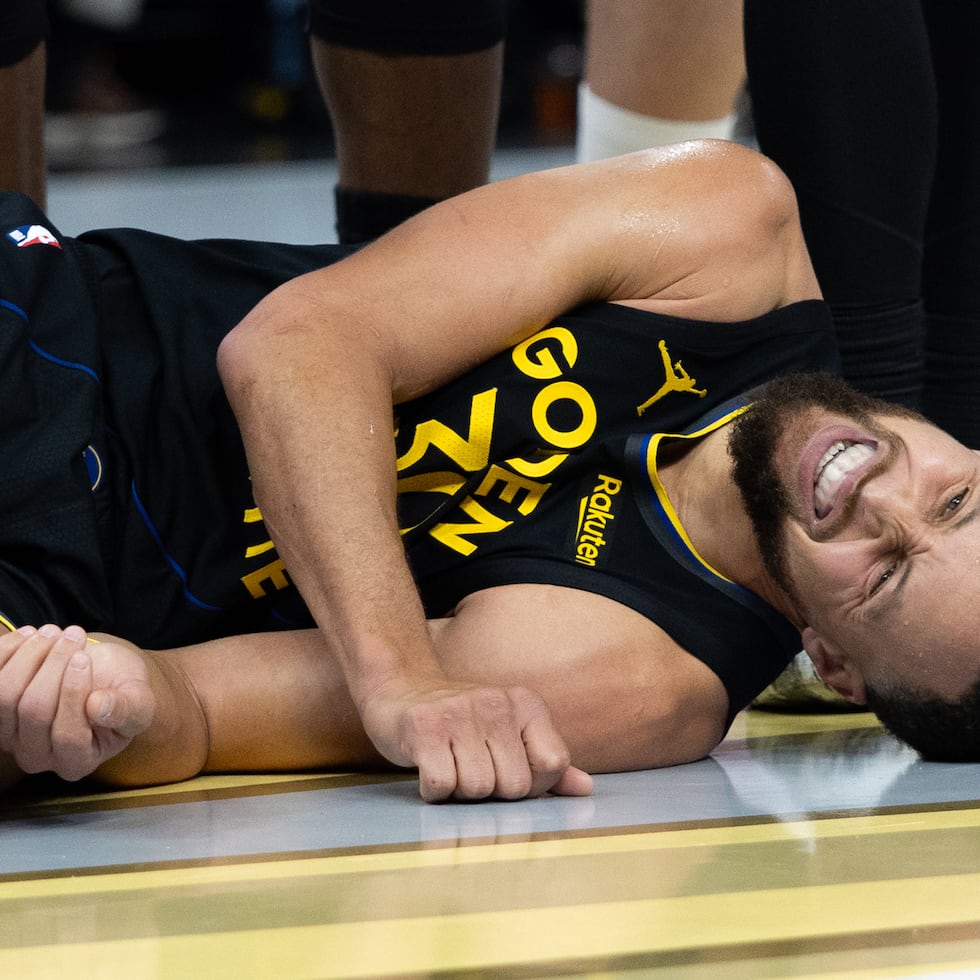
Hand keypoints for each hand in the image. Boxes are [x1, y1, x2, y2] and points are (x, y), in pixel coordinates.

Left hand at [0, 625, 154, 781]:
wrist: (99, 677)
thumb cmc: (122, 691)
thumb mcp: (140, 701)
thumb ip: (128, 709)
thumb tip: (99, 706)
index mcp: (77, 761)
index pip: (67, 735)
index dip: (73, 693)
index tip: (83, 657)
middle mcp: (38, 756)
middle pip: (33, 711)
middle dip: (54, 665)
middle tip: (74, 634)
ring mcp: (9, 736)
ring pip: (6, 695)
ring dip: (31, 655)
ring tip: (55, 631)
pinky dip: (9, 651)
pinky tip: (32, 635)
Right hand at [360, 677, 592, 801]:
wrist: (400, 688)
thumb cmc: (461, 722)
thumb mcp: (508, 732)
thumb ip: (545, 761)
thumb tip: (585, 788)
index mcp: (526, 704)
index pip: (553, 764)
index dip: (533, 784)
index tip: (507, 772)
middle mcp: (496, 703)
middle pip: (515, 786)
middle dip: (492, 792)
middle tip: (470, 769)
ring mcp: (459, 713)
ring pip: (477, 789)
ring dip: (459, 792)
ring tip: (449, 765)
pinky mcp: (424, 727)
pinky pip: (440, 785)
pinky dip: (433, 790)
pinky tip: (428, 767)